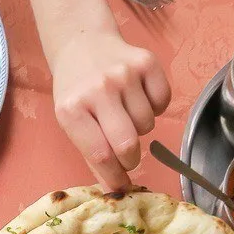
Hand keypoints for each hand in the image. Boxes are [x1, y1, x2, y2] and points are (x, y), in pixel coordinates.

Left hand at [50, 32, 170, 190]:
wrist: (83, 44)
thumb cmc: (76, 90)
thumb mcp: (71, 122)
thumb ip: (92, 154)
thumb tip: (115, 188)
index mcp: (72, 109)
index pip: (100, 154)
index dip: (114, 176)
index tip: (122, 187)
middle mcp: (99, 89)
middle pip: (128, 143)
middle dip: (131, 160)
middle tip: (127, 157)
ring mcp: (125, 74)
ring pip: (147, 124)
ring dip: (140, 129)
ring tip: (125, 116)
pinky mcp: (147, 62)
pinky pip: (163, 102)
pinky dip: (155, 109)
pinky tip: (138, 99)